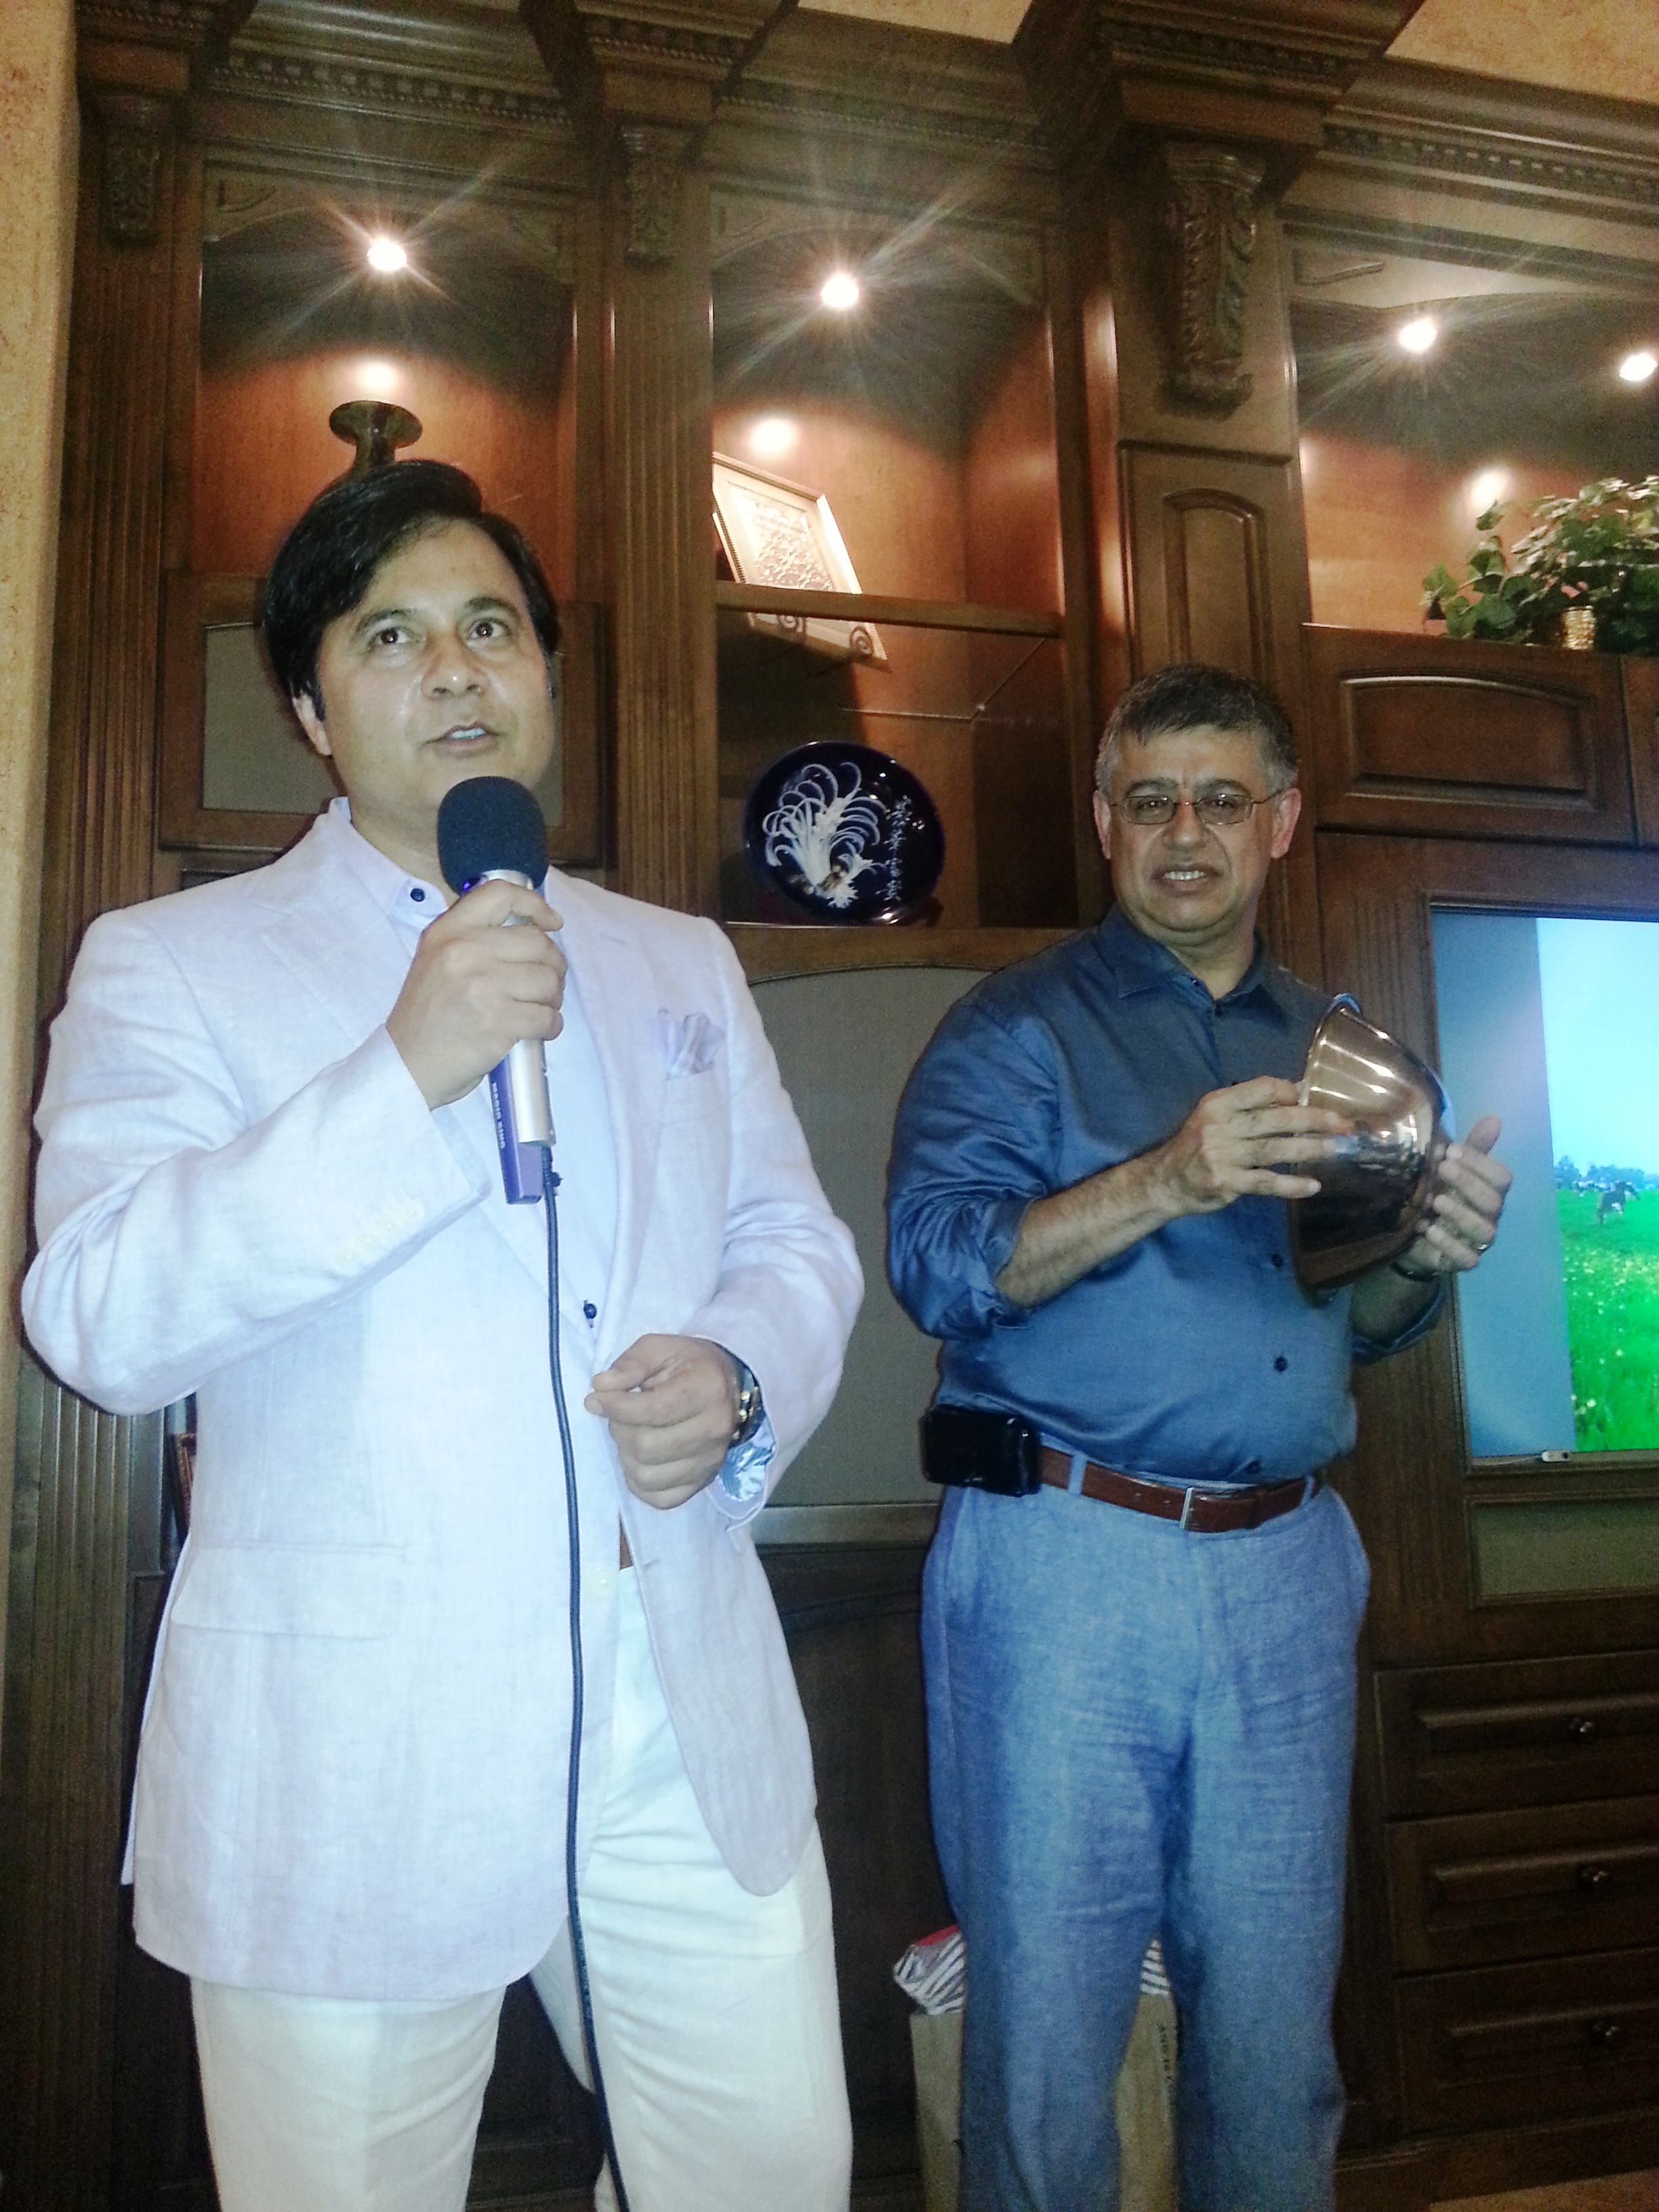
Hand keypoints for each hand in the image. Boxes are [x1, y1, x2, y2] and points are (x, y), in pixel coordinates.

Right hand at [386, 880, 564, 1108]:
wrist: (407, 1065)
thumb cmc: (428, 1016)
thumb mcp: (436, 960)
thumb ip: (474, 939)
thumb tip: (534, 929)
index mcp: (447, 932)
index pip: (499, 894)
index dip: (534, 904)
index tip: (552, 923)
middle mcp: (463, 952)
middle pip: (537, 942)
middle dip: (553, 965)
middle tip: (547, 983)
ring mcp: (481, 986)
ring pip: (548, 980)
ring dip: (554, 998)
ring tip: (540, 1008)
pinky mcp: (496, 1022)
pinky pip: (547, 1016)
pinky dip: (551, 1025)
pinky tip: (539, 1029)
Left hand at [587, 1335, 739, 1510]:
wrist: (726, 1387)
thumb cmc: (688, 1365)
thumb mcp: (659, 1348)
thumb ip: (630, 1363)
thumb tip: (600, 1387)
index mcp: (708, 1390)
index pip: (651, 1411)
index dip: (615, 1406)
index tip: (596, 1398)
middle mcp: (714, 1430)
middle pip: (645, 1446)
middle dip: (619, 1430)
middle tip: (617, 1415)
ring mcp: (711, 1462)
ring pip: (648, 1476)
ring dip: (626, 1456)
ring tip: (629, 1434)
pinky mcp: (703, 1482)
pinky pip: (660, 1499)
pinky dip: (639, 1483)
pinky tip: (638, 1459)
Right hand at [1153, 1076, 1350, 1215]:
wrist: (1164, 1182)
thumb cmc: (1196, 1145)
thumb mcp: (1215, 1116)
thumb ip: (1251, 1104)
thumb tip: (1298, 1089)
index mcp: (1217, 1103)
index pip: (1260, 1089)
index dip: (1289, 1091)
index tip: (1310, 1096)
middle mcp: (1219, 1126)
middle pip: (1275, 1119)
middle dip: (1313, 1119)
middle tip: (1342, 1124)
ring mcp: (1222, 1155)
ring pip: (1274, 1149)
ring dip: (1309, 1148)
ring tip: (1335, 1148)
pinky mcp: (1226, 1182)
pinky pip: (1266, 1182)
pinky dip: (1291, 1185)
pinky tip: (1312, 1186)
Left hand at [1395, 1116, 1511, 1277]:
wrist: (1411, 1233)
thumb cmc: (1438, 1192)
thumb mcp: (1450, 1167)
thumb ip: (1472, 1147)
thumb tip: (1494, 1119)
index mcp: (1489, 1191)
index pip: (1501, 1177)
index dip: (1479, 1163)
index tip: (1449, 1150)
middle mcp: (1490, 1216)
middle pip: (1494, 1202)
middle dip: (1468, 1183)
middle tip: (1441, 1168)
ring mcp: (1478, 1241)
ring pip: (1484, 1231)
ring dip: (1460, 1214)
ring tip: (1435, 1200)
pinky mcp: (1461, 1261)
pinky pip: (1466, 1259)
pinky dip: (1448, 1245)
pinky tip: (1428, 1229)